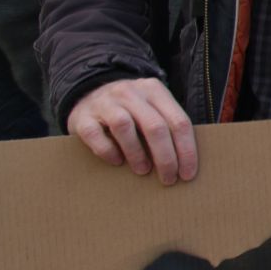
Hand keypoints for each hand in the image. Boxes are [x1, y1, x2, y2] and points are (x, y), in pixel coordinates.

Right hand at [66, 78, 197, 184]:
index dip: (186, 150)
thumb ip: (167, 126)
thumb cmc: (130, 110)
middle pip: (155, 127)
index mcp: (154, 90)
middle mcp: (130, 92)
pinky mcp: (82, 116)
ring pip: (124, 127)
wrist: (87, 94)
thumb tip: (185, 164)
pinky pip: (96, 135)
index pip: (179, 121)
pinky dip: (108, 151)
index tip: (187, 174)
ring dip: (137, 154)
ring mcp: (104, 102)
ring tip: (143, 170)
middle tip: (168, 179)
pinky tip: (117, 161)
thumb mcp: (151, 108)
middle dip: (166, 158)